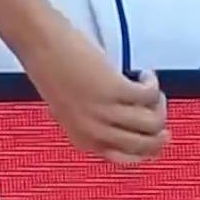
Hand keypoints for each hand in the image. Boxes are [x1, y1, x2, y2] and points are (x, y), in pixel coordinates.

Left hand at [19, 14, 168, 164]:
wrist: (38, 41)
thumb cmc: (49, 67)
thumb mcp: (69, 108)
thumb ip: (93, 122)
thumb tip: (130, 122)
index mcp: (83, 140)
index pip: (128, 159)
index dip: (147, 145)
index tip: (155, 131)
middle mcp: (94, 132)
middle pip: (147, 144)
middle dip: (161, 127)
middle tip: (158, 107)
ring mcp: (104, 112)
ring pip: (154, 122)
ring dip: (159, 103)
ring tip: (148, 85)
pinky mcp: (114, 89)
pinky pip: (150, 95)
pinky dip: (152, 84)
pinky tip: (144, 74)